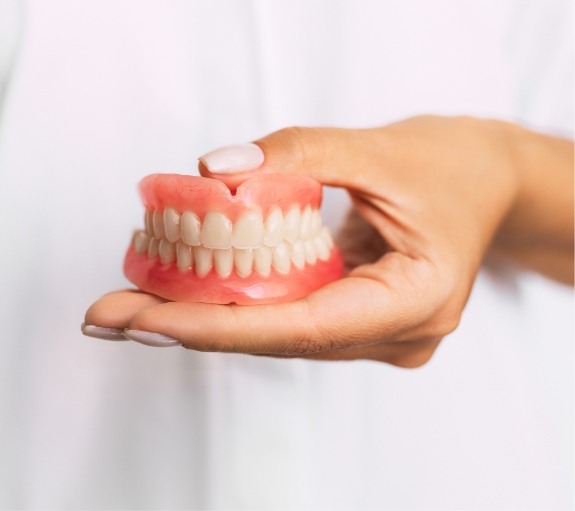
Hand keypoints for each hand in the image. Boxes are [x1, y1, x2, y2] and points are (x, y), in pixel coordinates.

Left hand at [83, 116, 572, 365]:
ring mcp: (378, 333)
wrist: (486, 182)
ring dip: (208, 316)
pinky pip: (290, 317)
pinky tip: (188, 291)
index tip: (142, 320)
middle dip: (191, 325)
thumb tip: (214, 171)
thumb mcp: (379, 148)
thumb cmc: (452, 167)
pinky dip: (239, 303)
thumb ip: (298, 154)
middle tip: (109, 313)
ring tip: (133, 300)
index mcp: (416, 302)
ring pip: (279, 334)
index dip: (216, 326)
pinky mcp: (359, 319)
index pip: (301, 328)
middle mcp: (395, 334)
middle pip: (279, 339)